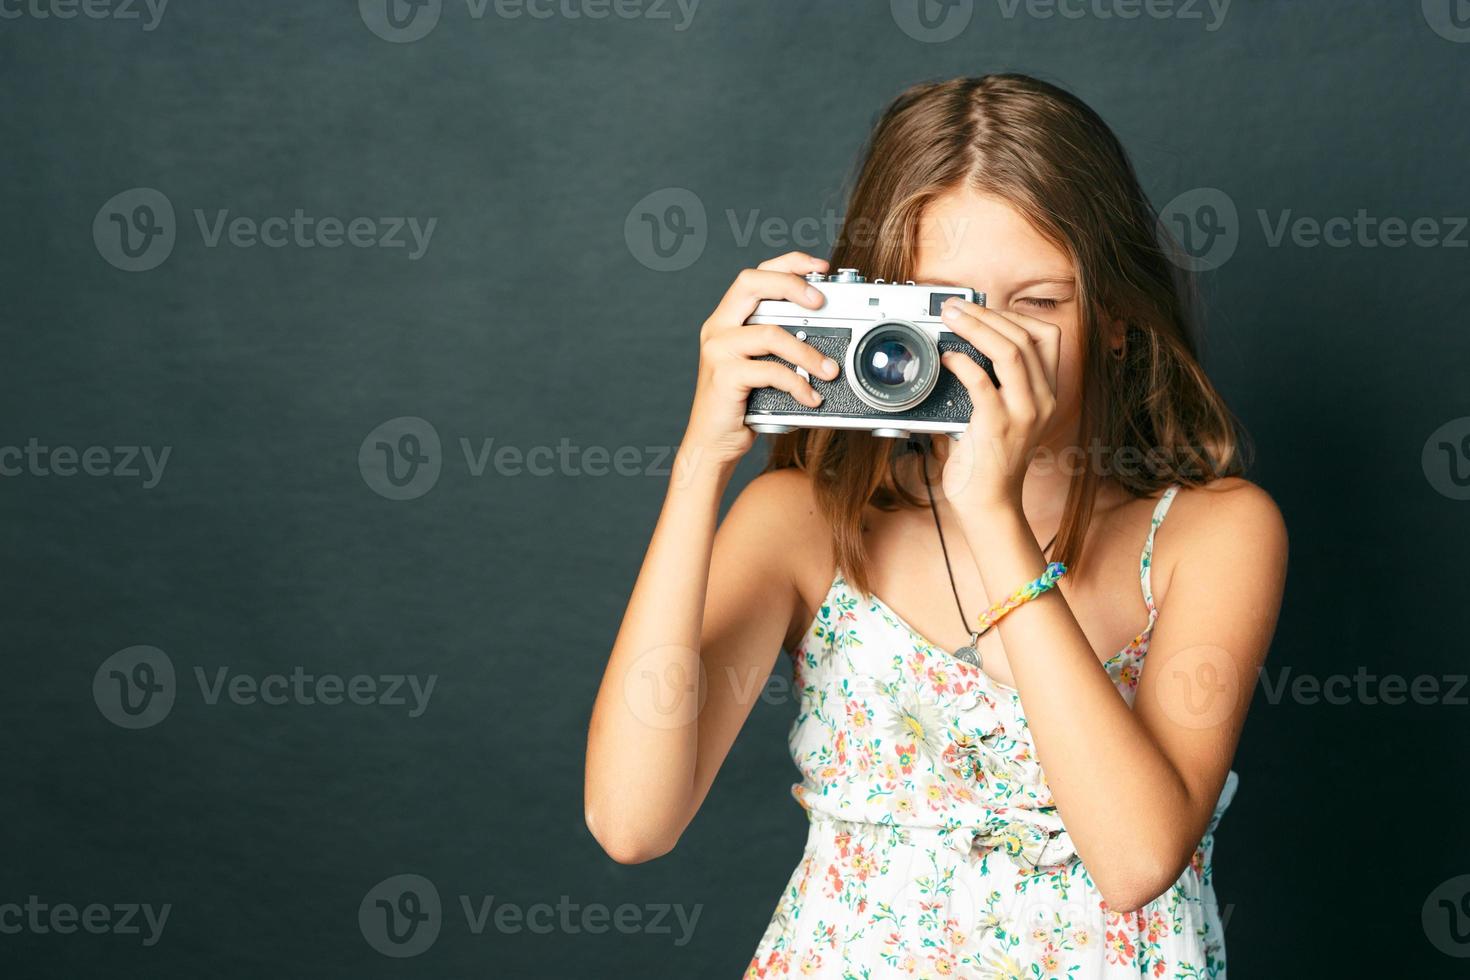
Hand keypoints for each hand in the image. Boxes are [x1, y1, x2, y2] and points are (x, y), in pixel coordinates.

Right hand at [681, 252, 841, 466]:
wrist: (712, 443)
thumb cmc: (742, 405)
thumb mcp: (763, 367)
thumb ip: (782, 347)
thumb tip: (830, 338)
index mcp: (727, 319)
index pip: (756, 274)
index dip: (788, 264)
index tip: (819, 268)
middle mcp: (718, 328)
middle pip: (752, 283)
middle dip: (791, 285)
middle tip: (821, 302)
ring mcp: (717, 351)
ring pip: (770, 333)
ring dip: (808, 352)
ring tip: (830, 370)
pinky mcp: (723, 377)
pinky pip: (769, 371)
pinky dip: (797, 384)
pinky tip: (811, 397)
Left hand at [937, 297, 1061, 513]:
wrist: (989, 503)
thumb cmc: (988, 459)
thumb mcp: (1002, 414)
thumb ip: (993, 382)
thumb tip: (962, 345)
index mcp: (1046, 393)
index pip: (1046, 336)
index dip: (1014, 315)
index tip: (984, 309)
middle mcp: (1041, 400)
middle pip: (1024, 337)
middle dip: (987, 314)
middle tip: (955, 306)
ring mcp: (1023, 414)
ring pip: (1010, 352)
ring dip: (976, 328)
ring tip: (950, 319)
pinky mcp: (997, 427)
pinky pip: (982, 382)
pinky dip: (963, 363)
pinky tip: (947, 357)